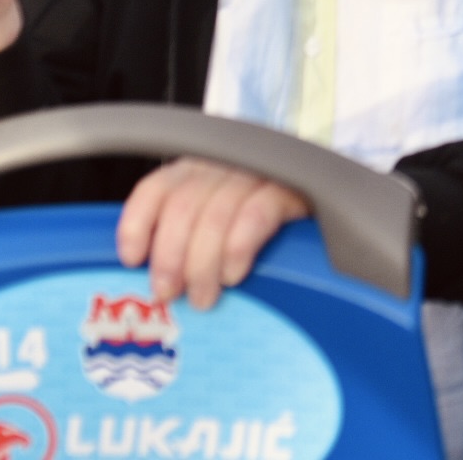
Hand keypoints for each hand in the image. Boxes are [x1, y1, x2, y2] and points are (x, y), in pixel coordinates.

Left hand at [116, 158, 312, 309]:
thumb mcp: (216, 221)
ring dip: (202, 264)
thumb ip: (187, 235)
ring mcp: (258, 173)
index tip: (132, 260)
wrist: (329, 208)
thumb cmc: (258, 224)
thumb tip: (154, 282)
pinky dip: (237, 249)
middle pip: (182, 206)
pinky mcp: (290, 188)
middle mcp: (224, 164)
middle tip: (169, 295)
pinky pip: (256, 216)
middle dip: (170, 257)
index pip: (156, 187)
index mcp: (198, 169)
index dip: (137, 223)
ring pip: (215, 215)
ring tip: (204, 298)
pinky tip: (234, 274)